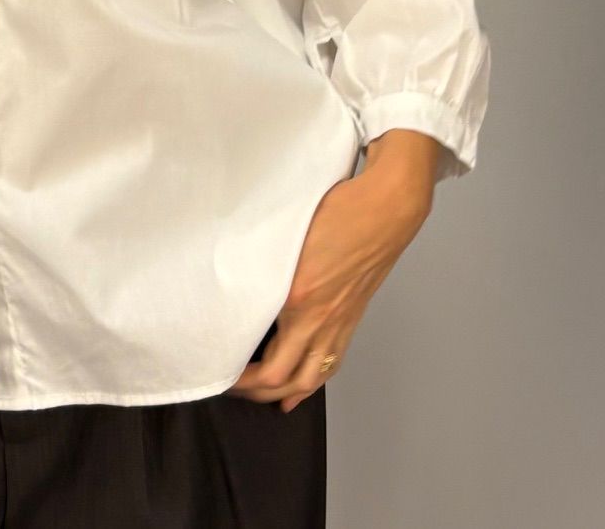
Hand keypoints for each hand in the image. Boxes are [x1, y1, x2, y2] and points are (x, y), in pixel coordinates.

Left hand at [222, 158, 432, 411]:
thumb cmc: (339, 210)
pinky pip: (330, 363)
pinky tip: (299, 389)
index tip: (219, 370)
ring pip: (310, 379)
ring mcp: (339, 323)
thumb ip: (262, 262)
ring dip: (282, 394)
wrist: (385, 208)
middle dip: (254, 392)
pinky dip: (312, 382)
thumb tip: (237, 275)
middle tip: (229, 385)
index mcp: (298, 300)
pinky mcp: (351, 319)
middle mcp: (320, 321)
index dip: (240, 378)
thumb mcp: (285, 233)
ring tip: (259, 395)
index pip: (266, 366)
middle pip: (284, 381)